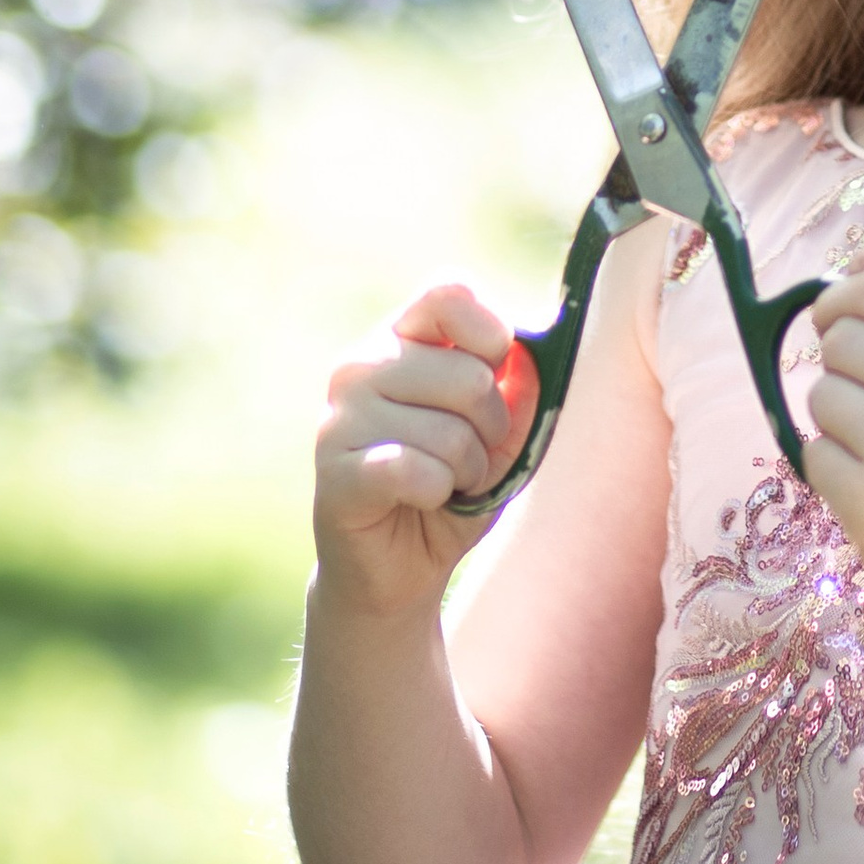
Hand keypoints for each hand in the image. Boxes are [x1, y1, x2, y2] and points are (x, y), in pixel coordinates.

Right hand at [315, 285, 536, 616]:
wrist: (398, 569)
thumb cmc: (452, 487)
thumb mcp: (501, 436)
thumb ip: (519, 391)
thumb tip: (528, 357)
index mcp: (401, 339)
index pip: (449, 294)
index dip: (491, 334)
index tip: (497, 373)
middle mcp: (361, 366)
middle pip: (468, 375)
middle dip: (493, 430)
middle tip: (472, 458)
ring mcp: (341, 418)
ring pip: (449, 432)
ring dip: (467, 471)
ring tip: (446, 485)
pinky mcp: (335, 472)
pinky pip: (417, 471)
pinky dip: (438, 495)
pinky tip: (421, 501)